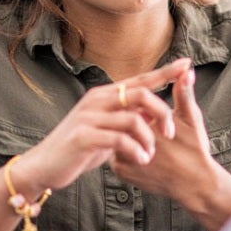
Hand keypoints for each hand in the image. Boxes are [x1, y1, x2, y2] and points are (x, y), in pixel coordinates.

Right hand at [12, 58, 191, 196]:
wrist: (44, 165)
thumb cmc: (79, 148)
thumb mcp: (106, 130)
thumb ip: (126, 120)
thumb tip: (153, 115)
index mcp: (104, 95)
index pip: (140, 79)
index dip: (164, 72)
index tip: (187, 64)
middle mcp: (96, 100)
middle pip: (140, 94)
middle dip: (162, 113)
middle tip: (171, 134)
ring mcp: (89, 117)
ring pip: (133, 118)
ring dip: (149, 139)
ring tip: (150, 155)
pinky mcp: (84, 136)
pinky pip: (120, 140)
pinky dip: (136, 151)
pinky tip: (140, 161)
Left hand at [110, 67, 230, 230]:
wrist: (195, 186)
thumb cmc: (195, 150)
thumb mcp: (191, 118)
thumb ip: (183, 93)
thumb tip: (185, 70)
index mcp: (142, 124)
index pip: (129, 105)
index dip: (141, 106)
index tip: (154, 117)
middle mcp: (127, 141)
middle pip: (120, 121)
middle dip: (133, 121)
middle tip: (154, 132)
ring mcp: (121, 158)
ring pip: (117, 137)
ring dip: (128, 135)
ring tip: (151, 144)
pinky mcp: (121, 172)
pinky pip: (116, 155)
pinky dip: (127, 152)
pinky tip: (145, 156)